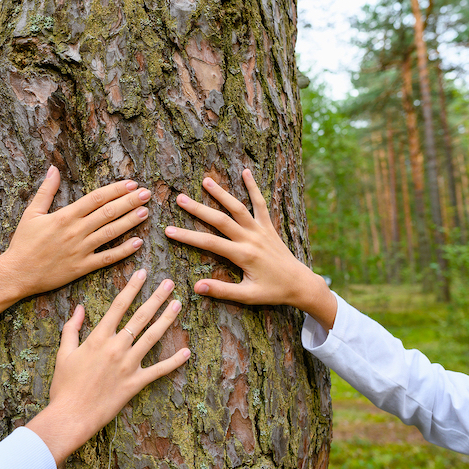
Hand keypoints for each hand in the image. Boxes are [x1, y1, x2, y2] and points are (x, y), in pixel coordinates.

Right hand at [3, 165, 151, 297]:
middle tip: (147, 193)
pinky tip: (137, 243)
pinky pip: (106, 258)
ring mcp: (80, 250)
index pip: (96, 198)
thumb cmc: (23, 243)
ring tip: (145, 212)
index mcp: (65, 216)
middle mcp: (75, 231)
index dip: (115, 190)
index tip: (131, 184)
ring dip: (130, 222)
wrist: (16, 274)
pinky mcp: (82, 267)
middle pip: (108, 213)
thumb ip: (46, 191)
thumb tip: (54, 169)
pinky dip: (123, 251)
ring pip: (110, 233)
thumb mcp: (31, 213)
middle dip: (129, 202)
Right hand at [25, 269, 190, 464]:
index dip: (132, 287)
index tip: (143, 273)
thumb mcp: (64, 353)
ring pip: (152, 337)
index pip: (119, 305)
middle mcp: (116, 347)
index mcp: (98, 337)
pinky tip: (186, 351)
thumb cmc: (64, 385)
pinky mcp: (135, 383)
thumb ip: (72, 328)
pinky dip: (174, 361)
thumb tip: (79, 307)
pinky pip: (158, 370)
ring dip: (167, 319)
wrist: (70, 415)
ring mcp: (128, 365)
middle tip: (170, 283)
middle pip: (140, 316)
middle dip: (156, 298)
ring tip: (178, 304)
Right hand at [164, 169, 335, 328]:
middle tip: (179, 198)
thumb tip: (196, 286)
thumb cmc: (273, 291)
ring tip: (205, 180)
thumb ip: (222, 290)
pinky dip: (254, 187)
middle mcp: (251, 238)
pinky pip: (261, 204)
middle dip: (198, 209)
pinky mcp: (269, 226)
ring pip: (238, 208)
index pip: (209, 243)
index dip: (187, 236)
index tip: (168, 230)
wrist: (300, 284)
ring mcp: (261, 230)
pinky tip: (246, 172)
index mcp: (243, 255)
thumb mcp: (247, 296)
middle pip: (220, 220)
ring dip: (222, 193)